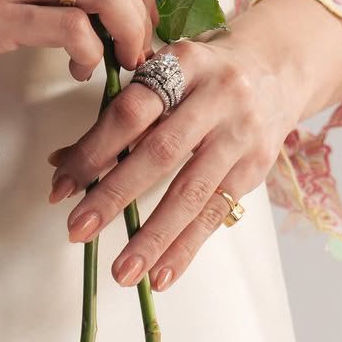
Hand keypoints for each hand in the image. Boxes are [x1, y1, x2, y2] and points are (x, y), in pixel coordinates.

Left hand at [46, 25, 296, 289]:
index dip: (94, 150)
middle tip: (78, 231)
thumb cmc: (203, 76)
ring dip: (153, 237)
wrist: (280, 66)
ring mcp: (241, 135)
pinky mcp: (256, 168)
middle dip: (115, 196)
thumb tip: (61, 163)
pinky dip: (186, 249)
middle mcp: (218, 98)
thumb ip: (116, 117)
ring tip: (123, 272)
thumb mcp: (163, 78)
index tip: (61, 188)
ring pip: (192, 192)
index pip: (132, 111)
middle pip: (161, 153)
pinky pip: (215, 215)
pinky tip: (161, 275)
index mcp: (185, 66)